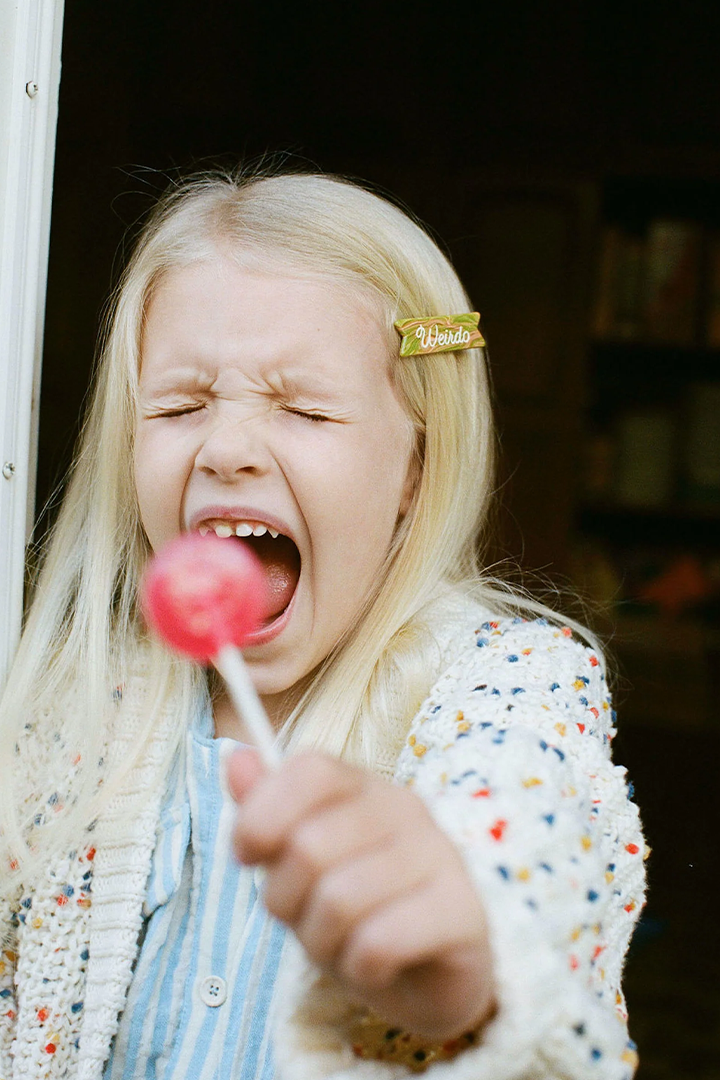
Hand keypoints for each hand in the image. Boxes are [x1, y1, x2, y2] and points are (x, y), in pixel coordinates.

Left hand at [227, 750, 494, 1039]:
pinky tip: (373, 966)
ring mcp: (440, 855)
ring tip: (341, 945)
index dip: (262, 814)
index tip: (246, 856)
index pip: (309, 770)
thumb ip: (266, 813)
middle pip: (310, 843)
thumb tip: (235, 758)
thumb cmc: (358, 912)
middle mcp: (406, 809)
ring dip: (322, 941)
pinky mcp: (464, 912)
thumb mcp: (298, 866)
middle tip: (304, 918)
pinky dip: (360, 966)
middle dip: (285, 899)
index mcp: (364, 787)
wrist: (432, 978)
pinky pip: (381, 941)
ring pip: (340, 899)